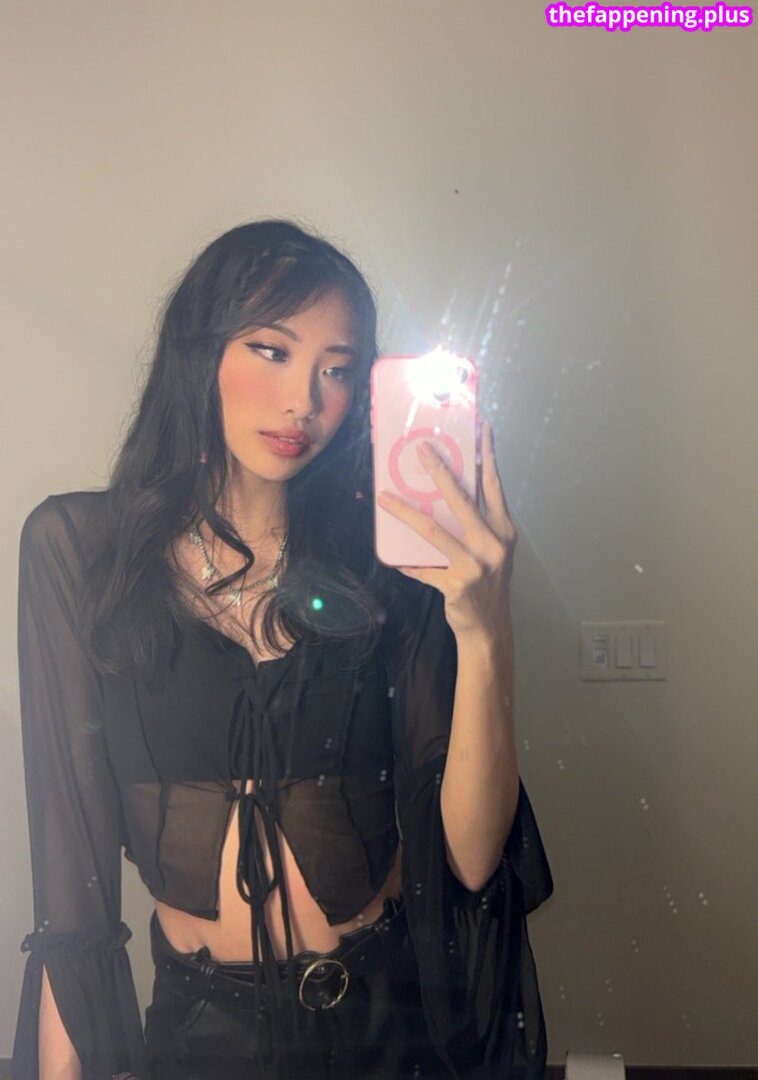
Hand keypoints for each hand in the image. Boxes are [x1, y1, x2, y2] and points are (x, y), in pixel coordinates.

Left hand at [376, 421, 517, 640]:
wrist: (490, 627)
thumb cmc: (489, 582)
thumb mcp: (493, 550)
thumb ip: (479, 524)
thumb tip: (449, 491)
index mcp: (504, 530)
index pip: (494, 485)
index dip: (487, 455)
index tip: (480, 428)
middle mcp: (492, 544)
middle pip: (462, 499)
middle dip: (440, 471)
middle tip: (422, 449)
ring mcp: (475, 564)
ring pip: (433, 531)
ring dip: (405, 513)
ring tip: (384, 497)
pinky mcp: (456, 584)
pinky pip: (424, 570)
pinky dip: (409, 565)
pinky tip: (395, 560)